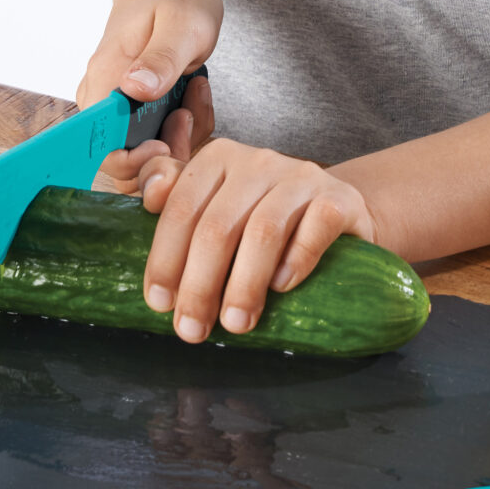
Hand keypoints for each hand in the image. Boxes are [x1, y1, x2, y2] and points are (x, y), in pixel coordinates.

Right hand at [76, 0, 221, 191]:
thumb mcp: (182, 22)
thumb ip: (161, 59)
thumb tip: (134, 90)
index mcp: (103, 87)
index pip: (106, 154)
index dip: (139, 163)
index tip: (168, 140)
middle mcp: (103, 107)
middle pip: (131, 167)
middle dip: (171, 152)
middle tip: (190, 110)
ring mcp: (120, 113)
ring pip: (151, 157)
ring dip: (185, 137)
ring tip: (195, 90)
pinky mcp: (138, 115)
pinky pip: (164, 141)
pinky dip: (188, 128)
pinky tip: (195, 92)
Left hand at [137, 138, 377, 343]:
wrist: (339, 215)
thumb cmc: (270, 220)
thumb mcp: (220, 206)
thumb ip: (179, 200)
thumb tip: (149, 198)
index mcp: (219, 159)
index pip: (182, 208)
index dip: (165, 258)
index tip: (160, 303)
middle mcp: (258, 162)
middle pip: (218, 225)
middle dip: (199, 284)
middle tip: (192, 329)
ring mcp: (302, 178)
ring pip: (263, 230)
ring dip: (244, 284)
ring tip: (235, 323)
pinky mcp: (340, 199)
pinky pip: (316, 228)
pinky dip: (296, 261)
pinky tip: (282, 289)